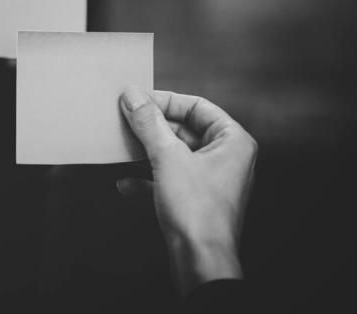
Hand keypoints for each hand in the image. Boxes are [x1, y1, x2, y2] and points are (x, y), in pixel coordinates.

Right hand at [118, 88, 256, 294]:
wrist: (200, 261)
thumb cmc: (198, 212)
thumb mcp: (167, 157)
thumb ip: (148, 123)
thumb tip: (133, 96)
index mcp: (233, 142)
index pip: (198, 106)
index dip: (166, 100)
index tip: (138, 100)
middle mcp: (226, 159)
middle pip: (184, 129)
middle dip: (153, 128)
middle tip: (126, 121)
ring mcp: (211, 181)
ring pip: (175, 155)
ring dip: (147, 151)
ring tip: (123, 147)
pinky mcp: (195, 201)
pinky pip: (169, 179)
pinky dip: (147, 179)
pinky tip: (126, 183)